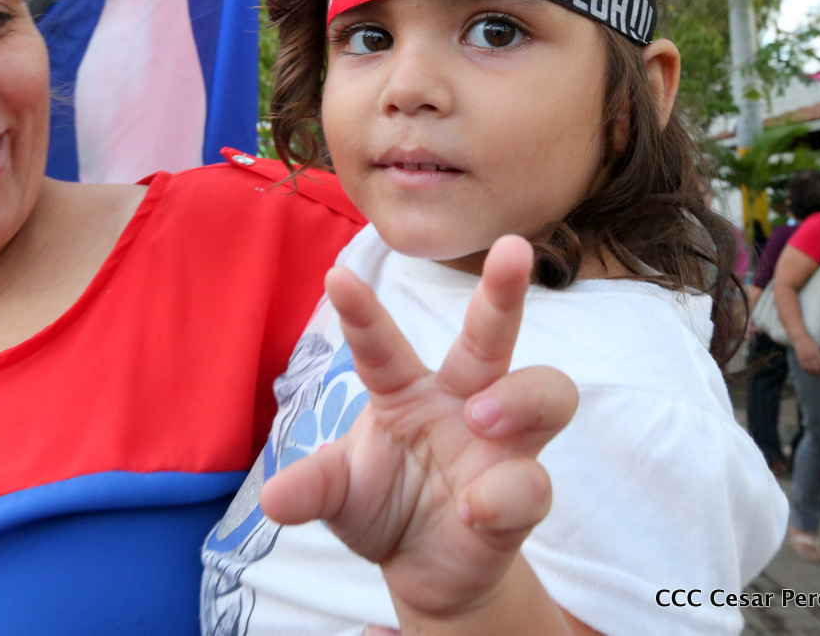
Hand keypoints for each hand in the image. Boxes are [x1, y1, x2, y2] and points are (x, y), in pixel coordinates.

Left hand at [259, 235, 577, 624]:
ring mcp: (501, 445)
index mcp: (406, 389)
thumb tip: (273, 500)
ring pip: (546, 392)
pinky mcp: (522, 495)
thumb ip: (313, 488)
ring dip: (519, 396)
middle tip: (512, 248)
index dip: (361, 312)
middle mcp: (462, 401)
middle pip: (492, 336)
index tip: (335, 275)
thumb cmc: (383, 507)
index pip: (382, 344)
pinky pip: (531, 483)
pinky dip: (504, 493)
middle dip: (504, 291)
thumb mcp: (338, 494)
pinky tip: (473, 509)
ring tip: (480, 414)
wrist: (426, 571)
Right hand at [793, 335, 819, 376]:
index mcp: (818, 354)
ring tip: (817, 376)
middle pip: (817, 369)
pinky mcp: (800, 359)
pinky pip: (805, 368)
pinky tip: (811, 373)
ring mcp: (805, 358)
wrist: (800, 339)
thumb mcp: (818, 349)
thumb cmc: (811, 344)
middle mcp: (812, 357)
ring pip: (811, 370)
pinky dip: (808, 372)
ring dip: (815, 374)